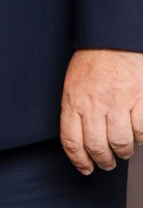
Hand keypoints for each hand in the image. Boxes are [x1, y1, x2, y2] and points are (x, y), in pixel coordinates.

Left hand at [60, 48, 142, 173]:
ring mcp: (118, 102)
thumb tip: (80, 140)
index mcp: (73, 99)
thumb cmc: (92, 62)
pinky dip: (140, 137)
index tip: (85, 168)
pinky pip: (141, 130)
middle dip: (103, 161)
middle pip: (97, 146)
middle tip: (107, 163)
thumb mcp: (73, 84)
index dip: (78, 160)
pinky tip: (137, 134)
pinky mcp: (140, 99)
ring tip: (123, 151)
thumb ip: (76, 110)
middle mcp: (94, 103)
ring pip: (121, 142)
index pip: (71, 140)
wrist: (112, 40)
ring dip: (123, 152)